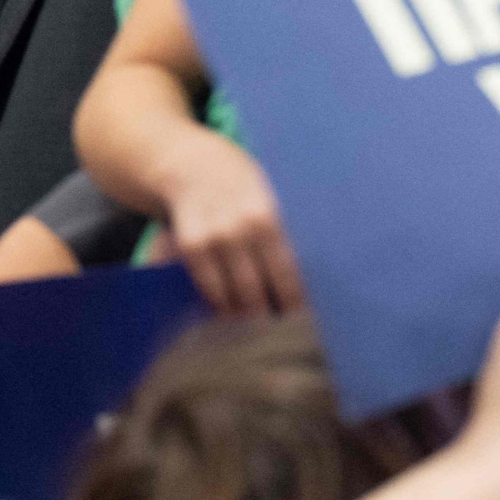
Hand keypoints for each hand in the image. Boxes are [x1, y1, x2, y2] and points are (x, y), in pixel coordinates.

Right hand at [156, 132, 303, 317]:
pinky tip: (229, 313)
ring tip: (257, 331)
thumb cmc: (239, 184)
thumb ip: (280, 232)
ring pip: (232, 293)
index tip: (303, 320)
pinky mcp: (191, 246)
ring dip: (245, 315)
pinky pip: (207, 285)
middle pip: (259, 288)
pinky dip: (219, 303)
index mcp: (269, 217)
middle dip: (270, 314)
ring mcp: (213, 238)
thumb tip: (310, 272)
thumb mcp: (268, 197)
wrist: (189, 164)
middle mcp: (242, 229)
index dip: (293, 300)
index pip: (287, 270)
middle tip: (281, 335)